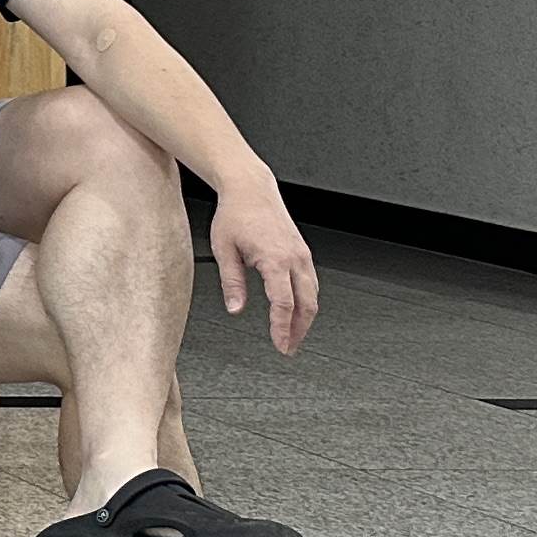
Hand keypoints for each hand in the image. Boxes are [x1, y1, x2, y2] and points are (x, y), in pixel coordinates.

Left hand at [207, 178, 321, 355]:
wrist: (251, 190)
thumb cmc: (235, 215)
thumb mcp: (223, 250)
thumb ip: (231, 282)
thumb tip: (235, 308)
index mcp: (274, 259)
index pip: (283, 304)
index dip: (282, 328)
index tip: (279, 344)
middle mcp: (294, 258)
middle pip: (306, 304)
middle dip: (299, 330)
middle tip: (288, 347)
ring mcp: (302, 255)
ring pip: (313, 295)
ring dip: (305, 318)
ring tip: (292, 334)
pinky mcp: (303, 252)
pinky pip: (311, 282)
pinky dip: (307, 300)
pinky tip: (297, 310)